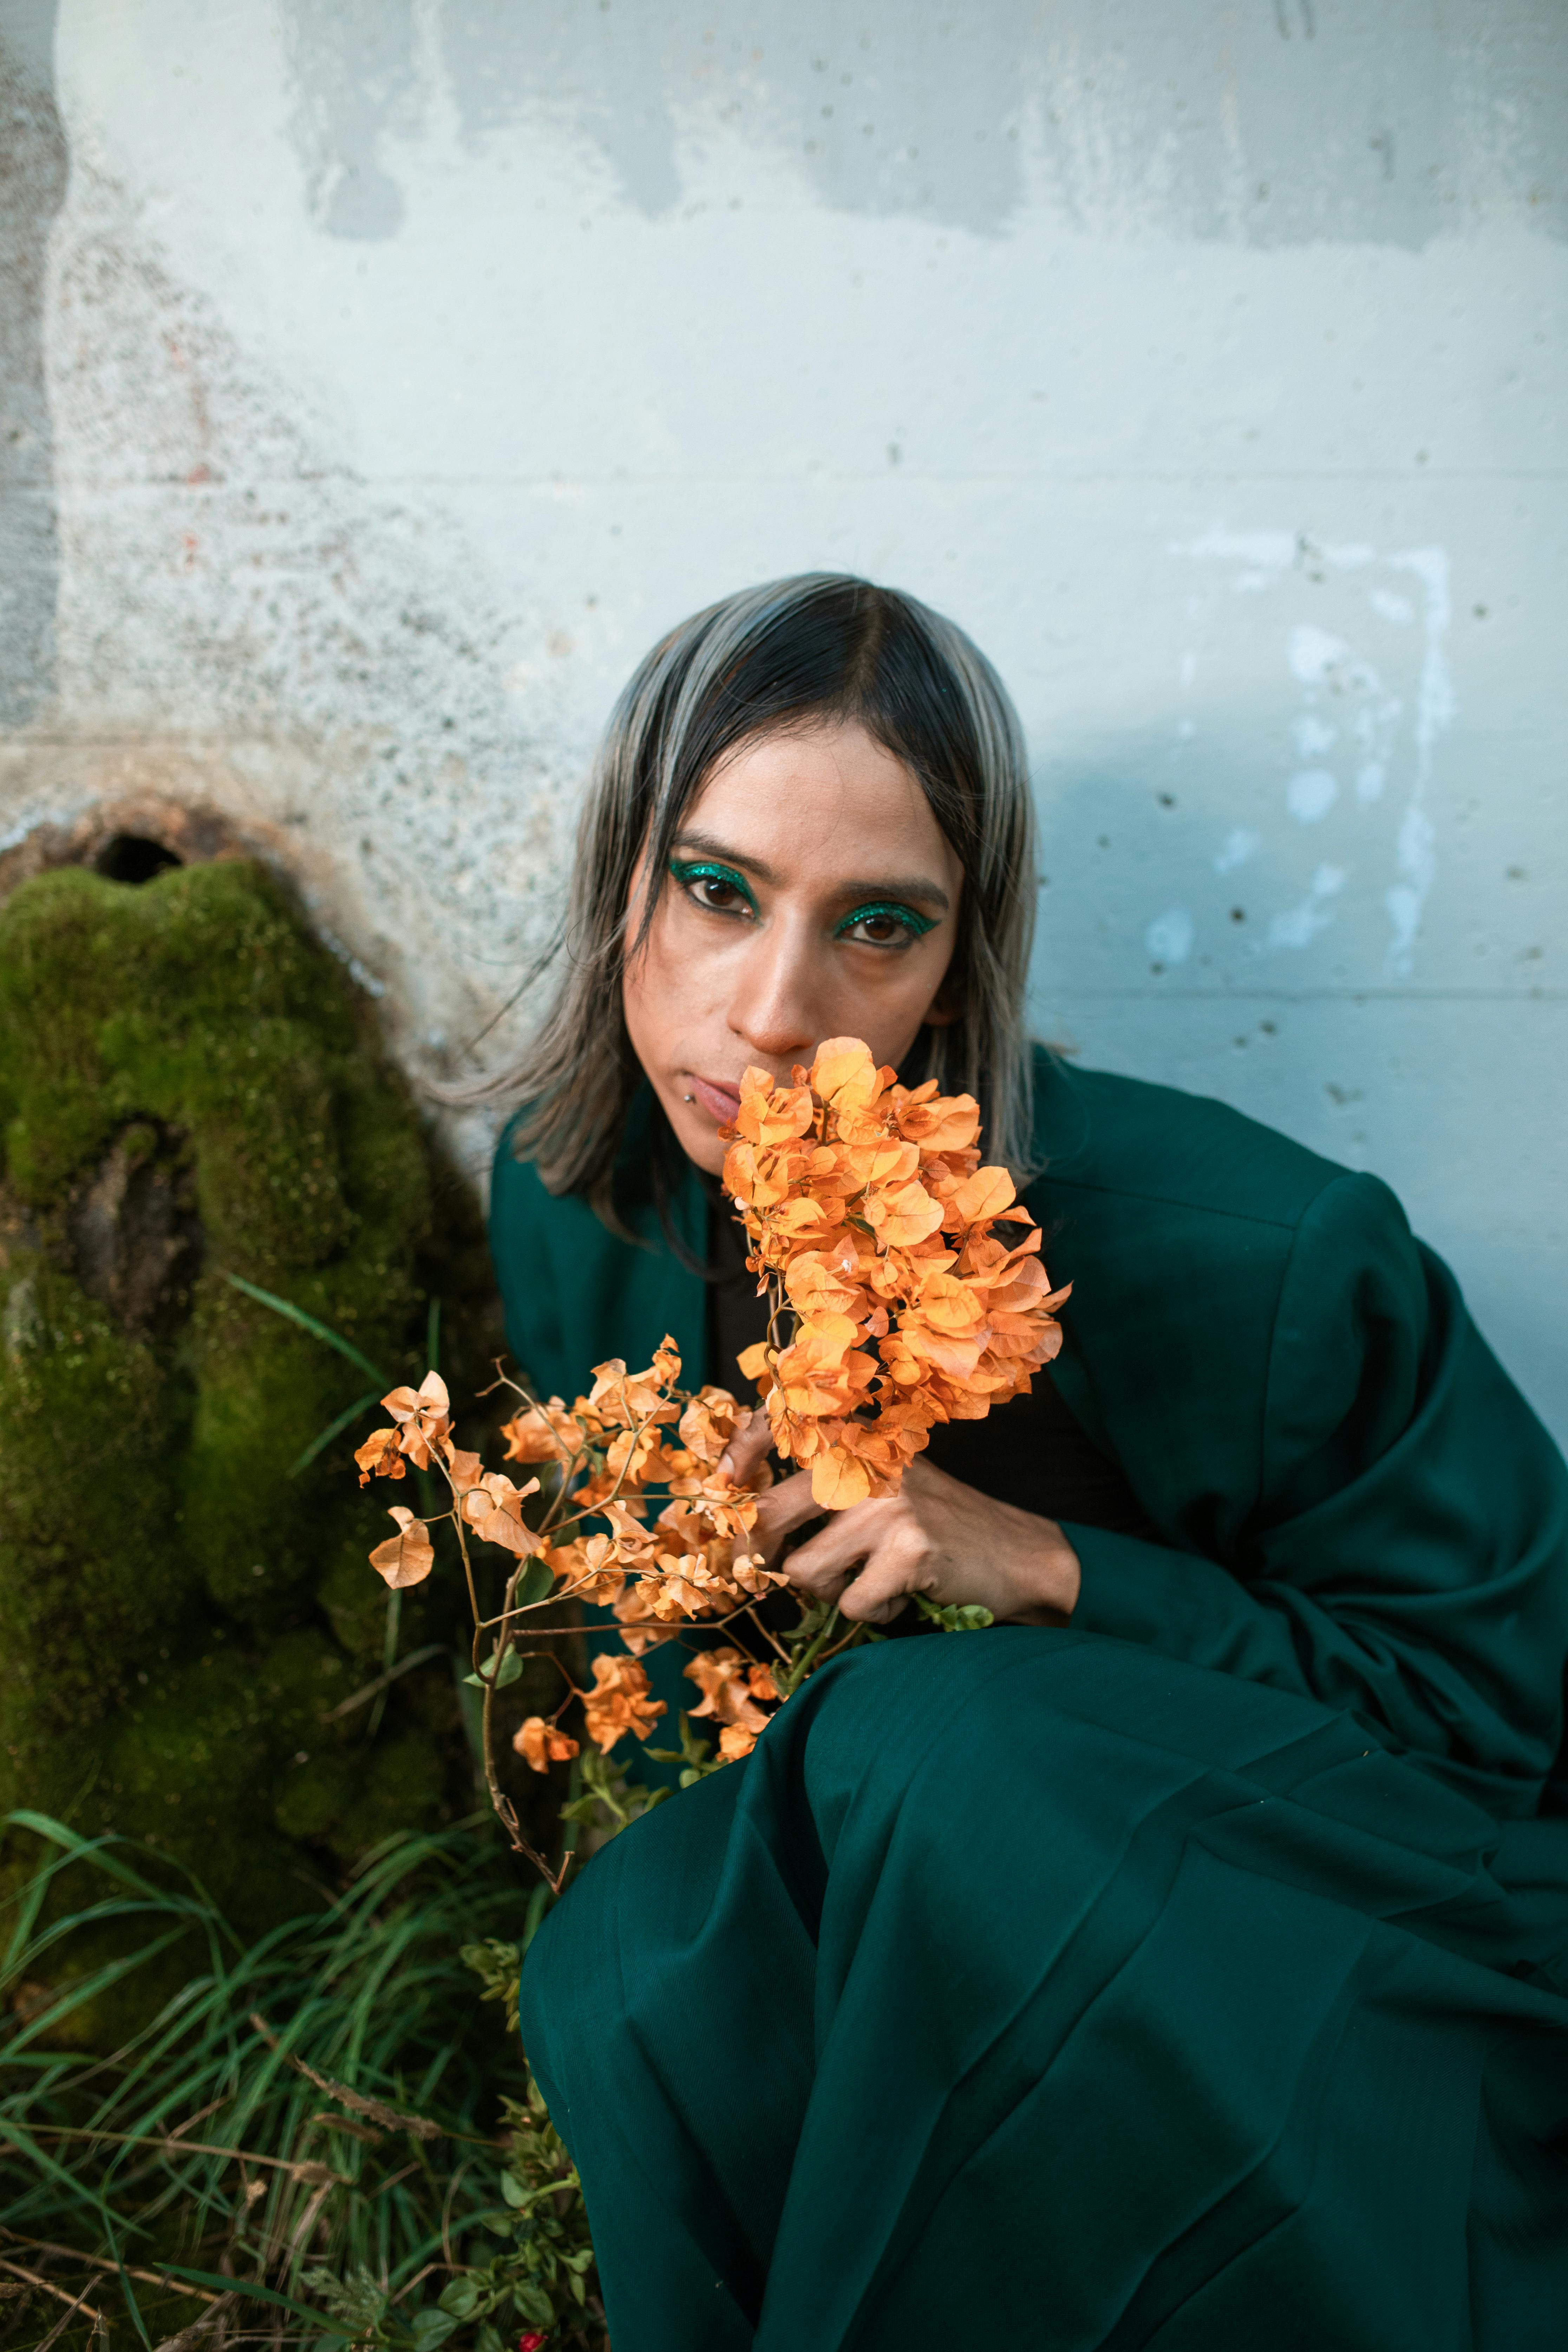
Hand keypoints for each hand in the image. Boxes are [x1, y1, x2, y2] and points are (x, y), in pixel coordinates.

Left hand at [719, 1411, 1080, 1626]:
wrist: (1016, 1554)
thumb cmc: (937, 1524)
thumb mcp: (883, 1483)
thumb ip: (825, 1486)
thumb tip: (747, 1523)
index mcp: (859, 1438)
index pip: (779, 1426)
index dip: (738, 1454)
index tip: (722, 1485)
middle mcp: (869, 1461)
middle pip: (768, 1514)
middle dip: (758, 1554)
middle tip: (765, 1573)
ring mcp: (888, 1505)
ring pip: (802, 1570)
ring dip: (827, 1590)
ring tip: (865, 1581)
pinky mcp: (908, 1551)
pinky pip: (848, 1603)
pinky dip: (869, 1612)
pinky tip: (899, 1597)